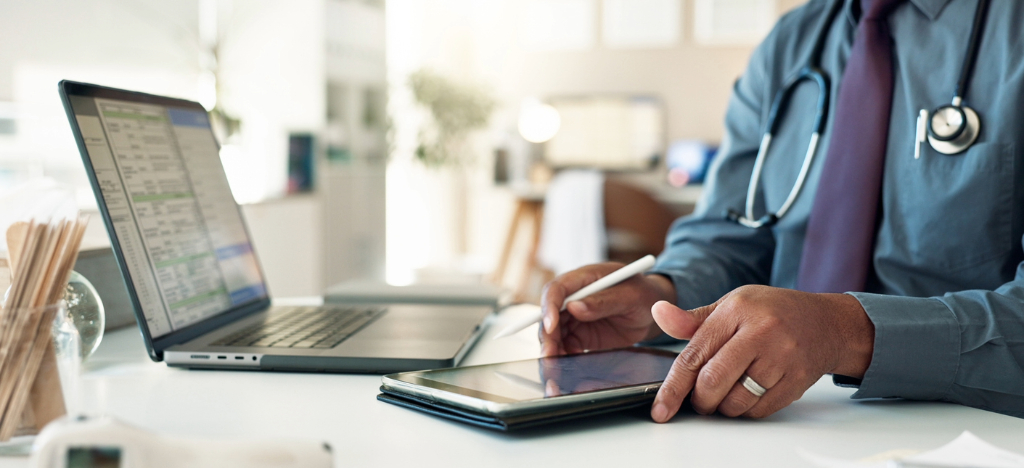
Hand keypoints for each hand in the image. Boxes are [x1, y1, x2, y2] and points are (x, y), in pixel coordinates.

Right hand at [539, 263, 675, 356]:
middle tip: (550, 355)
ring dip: (551, 349)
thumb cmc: (645, 295)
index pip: (557, 288)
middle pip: (549, 313)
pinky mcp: (579, 334)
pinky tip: (565, 367)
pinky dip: (561, 356)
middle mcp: (574, 296)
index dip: (549, 306)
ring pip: (553, 332)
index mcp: (586, 277)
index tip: (550, 326)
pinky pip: (564, 345)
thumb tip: (574, 307)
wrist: (653, 312)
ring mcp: (574, 316)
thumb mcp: (631, 295)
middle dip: (547, 335)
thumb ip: (604, 301)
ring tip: (555, 366)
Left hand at [649, 285, 873, 420]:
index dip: (673, 387)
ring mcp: (782, 357)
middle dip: (700, 399)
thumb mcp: (732, 305)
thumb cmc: (772, 313)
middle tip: (700, 398)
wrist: (827, 323)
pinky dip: (746, 409)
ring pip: (736, 401)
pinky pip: (759, 410)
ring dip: (723, 406)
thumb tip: (658, 314)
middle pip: (713, 382)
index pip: (694, 354)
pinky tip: (749, 392)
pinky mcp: (797, 380)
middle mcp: (761, 332)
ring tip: (727, 391)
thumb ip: (693, 320)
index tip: (661, 408)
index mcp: (737, 309)